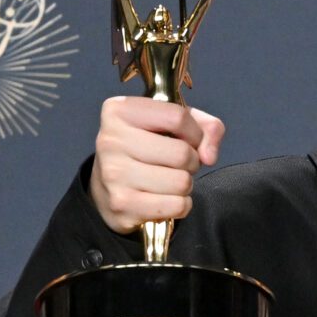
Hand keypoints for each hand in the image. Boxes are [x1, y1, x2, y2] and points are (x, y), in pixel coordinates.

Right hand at [87, 96, 224, 235]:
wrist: (106, 189)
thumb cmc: (144, 150)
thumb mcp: (172, 125)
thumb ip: (205, 127)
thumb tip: (209, 155)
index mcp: (119, 111)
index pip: (177, 117)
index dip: (195, 132)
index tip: (189, 140)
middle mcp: (111, 140)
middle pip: (181, 153)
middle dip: (192, 162)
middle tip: (178, 164)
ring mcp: (114, 174)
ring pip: (181, 182)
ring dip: (185, 184)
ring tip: (169, 181)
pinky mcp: (122, 204)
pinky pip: (176, 205)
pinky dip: (180, 204)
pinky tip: (165, 199)